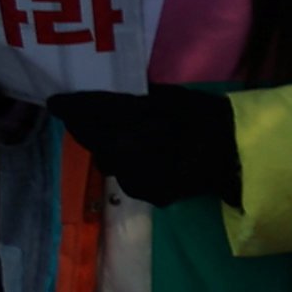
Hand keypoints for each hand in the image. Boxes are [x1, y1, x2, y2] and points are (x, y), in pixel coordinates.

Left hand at [48, 87, 242, 207]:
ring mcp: (133, 177)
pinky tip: (150, 158)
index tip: (55, 102)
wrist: (237, 156)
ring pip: (109, 159)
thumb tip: (103, 98)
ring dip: (110, 148)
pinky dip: (132, 166)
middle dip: (88, 127)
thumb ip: (134, 99)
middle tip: (89, 116)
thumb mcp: (169, 97)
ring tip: (128, 137)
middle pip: (93, 138)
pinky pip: (128, 177)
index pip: (88, 112)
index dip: (69, 106)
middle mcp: (123, 153)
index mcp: (127, 123)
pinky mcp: (147, 194)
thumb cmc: (206, 118)